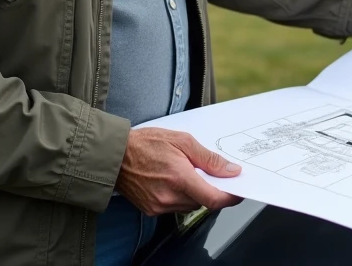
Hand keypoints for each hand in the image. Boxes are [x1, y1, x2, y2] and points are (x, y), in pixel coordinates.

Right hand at [115, 128, 242, 215]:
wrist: (114, 155)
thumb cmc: (145, 143)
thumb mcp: (182, 141)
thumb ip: (209, 159)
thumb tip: (230, 170)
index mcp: (180, 178)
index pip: (214, 199)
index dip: (230, 197)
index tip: (237, 190)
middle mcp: (169, 197)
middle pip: (203, 201)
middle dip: (209, 188)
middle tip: (204, 170)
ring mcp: (159, 206)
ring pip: (190, 205)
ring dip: (194, 192)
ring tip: (182, 171)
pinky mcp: (151, 210)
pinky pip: (175, 207)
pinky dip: (179, 195)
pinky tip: (170, 179)